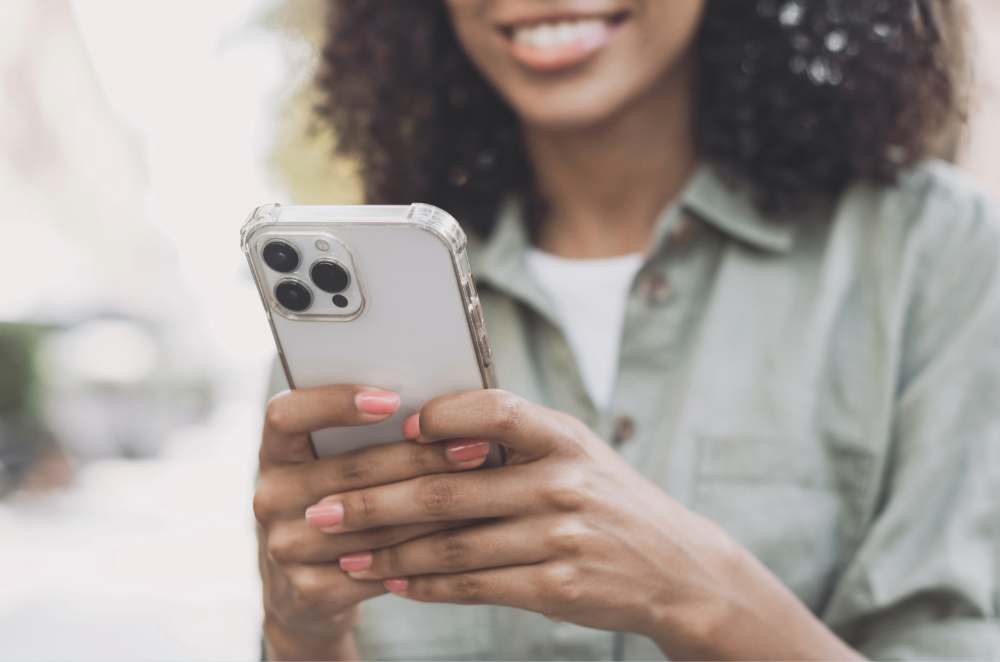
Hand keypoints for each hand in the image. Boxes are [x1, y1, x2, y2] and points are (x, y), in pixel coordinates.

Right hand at [255, 385, 489, 660]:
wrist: (306, 593)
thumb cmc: (339, 505)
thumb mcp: (332, 464)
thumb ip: (367, 436)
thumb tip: (441, 404)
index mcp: (275, 453)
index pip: (286, 415)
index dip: (334, 403)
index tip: (390, 400)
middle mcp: (270, 497)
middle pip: (350, 470)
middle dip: (420, 456)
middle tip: (473, 445)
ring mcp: (285, 548)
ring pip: (373, 522)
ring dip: (434, 506)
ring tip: (482, 489)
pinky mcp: (310, 591)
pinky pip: (380, 566)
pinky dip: (425, 550)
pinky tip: (462, 537)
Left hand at [306, 390, 861, 660]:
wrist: (678, 568)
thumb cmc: (609, 501)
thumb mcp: (576, 453)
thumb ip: (513, 438)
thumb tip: (425, 426)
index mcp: (563, 436)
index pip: (495, 410)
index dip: (439, 417)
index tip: (390, 429)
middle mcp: (563, 482)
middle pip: (450, 488)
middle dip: (376, 499)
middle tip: (322, 505)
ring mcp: (561, 537)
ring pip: (453, 543)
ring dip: (387, 550)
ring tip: (342, 550)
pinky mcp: (558, 587)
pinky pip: (475, 584)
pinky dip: (426, 584)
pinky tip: (392, 581)